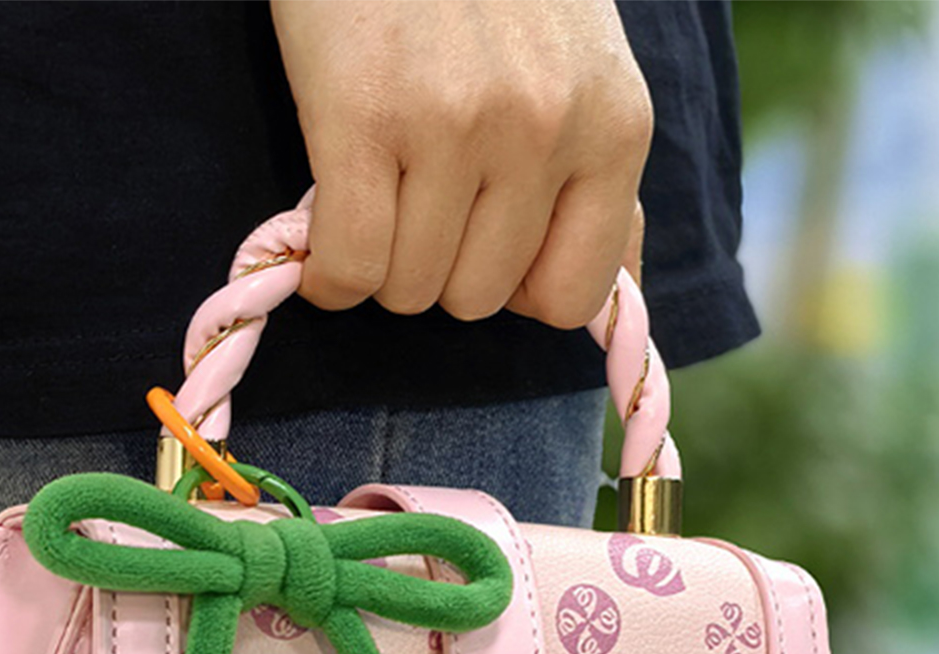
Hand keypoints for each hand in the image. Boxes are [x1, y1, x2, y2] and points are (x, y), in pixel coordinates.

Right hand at [270, 0, 652, 326]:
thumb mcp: (579, 69)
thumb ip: (600, 182)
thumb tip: (620, 299)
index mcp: (612, 125)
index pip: (572, 297)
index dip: (516, 289)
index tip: (479, 244)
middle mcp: (544, 128)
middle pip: (478, 299)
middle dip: (437, 267)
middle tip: (413, 198)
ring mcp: (456, 124)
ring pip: (410, 289)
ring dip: (380, 263)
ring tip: (372, 191)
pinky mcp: (366, 114)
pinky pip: (351, 264)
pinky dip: (328, 271)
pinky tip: (318, 230)